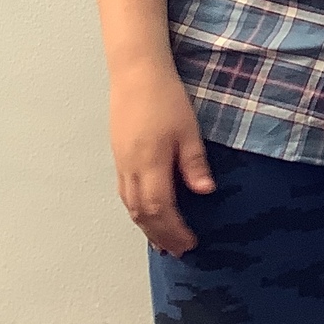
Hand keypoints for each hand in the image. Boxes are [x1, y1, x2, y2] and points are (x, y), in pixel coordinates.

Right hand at [110, 62, 214, 253]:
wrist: (136, 74)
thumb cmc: (166, 99)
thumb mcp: (188, 130)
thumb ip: (194, 164)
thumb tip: (205, 193)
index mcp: (150, 163)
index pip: (161, 209)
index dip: (174, 230)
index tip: (190, 242)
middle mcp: (131, 168)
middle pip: (142, 213)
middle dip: (160, 235)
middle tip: (178, 250)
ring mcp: (121, 163)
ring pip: (130, 205)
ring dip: (146, 227)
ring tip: (163, 242)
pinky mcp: (118, 156)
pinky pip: (125, 193)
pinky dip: (137, 210)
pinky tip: (147, 214)